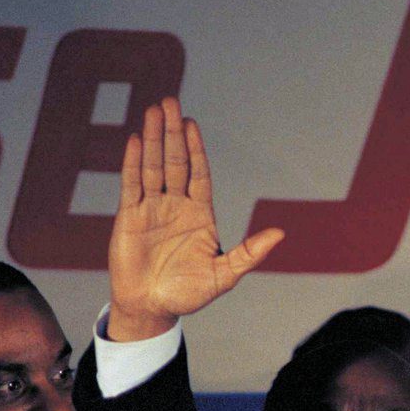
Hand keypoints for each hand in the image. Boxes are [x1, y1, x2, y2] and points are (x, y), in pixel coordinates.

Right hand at [106, 96, 283, 340]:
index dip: (196, 149)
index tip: (193, 124)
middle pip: (175, 162)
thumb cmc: (188, 294)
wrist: (151, 308)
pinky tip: (137, 139)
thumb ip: (249, 253)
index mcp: (200, 214)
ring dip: (154, 139)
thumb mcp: (224, 276)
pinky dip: (133, 162)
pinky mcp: (130, 216)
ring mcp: (152, 208)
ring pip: (153, 166)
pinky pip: (131, 184)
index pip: (199, 174)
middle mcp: (176, 206)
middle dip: (173, 133)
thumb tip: (280, 233)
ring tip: (154, 110)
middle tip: (171, 102)